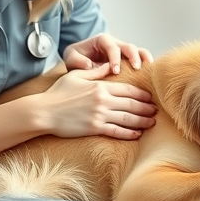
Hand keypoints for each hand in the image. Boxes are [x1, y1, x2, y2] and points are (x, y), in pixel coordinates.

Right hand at [35, 63, 155, 139]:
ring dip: (142, 121)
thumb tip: (110, 66)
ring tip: (152, 122)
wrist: (44, 111)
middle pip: (131, 104)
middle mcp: (103, 100)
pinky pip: (116, 131)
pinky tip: (137, 134)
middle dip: (146, 108)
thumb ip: (96, 72)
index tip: (149, 97)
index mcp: (100, 86)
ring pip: (128, 119)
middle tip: (156, 110)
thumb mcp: (77, 76)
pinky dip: (129, 133)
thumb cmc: (58, 93)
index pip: (128, 90)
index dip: (141, 94)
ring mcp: (99, 115)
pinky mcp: (94, 128)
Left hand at [62, 33, 153, 73]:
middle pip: (128, 46)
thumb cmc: (77, 58)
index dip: (115, 58)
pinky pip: (141, 58)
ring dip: (143, 59)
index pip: (111, 46)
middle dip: (133, 56)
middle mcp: (115, 44)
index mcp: (102, 40)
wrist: (81, 61)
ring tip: (146, 70)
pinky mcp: (129, 59)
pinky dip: (146, 64)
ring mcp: (123, 51)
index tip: (115, 71)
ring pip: (139, 50)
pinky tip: (149, 75)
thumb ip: (77, 60)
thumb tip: (89, 65)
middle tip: (135, 69)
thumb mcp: (71, 57)